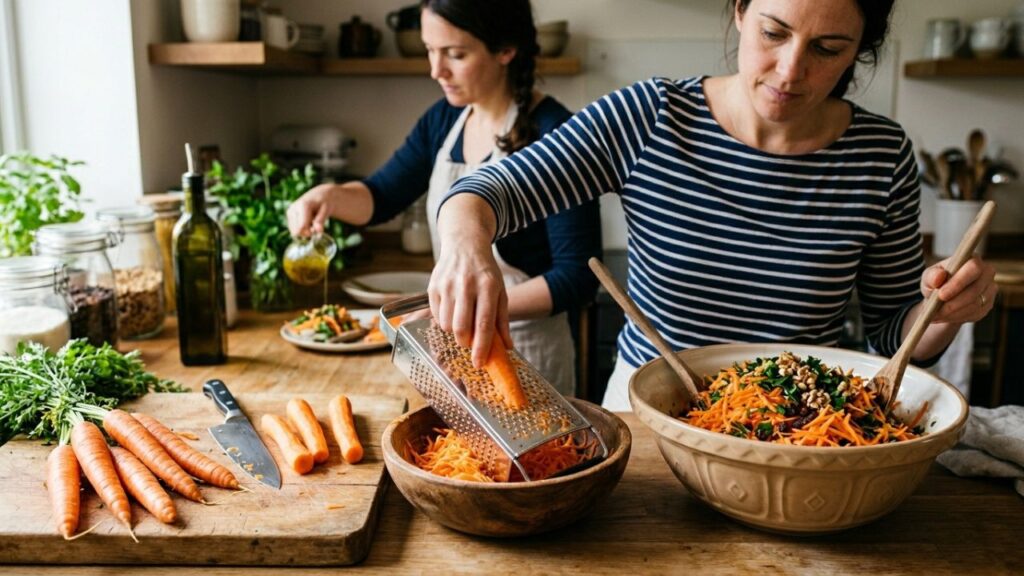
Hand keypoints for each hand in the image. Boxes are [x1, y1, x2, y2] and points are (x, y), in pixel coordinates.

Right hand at [286, 183, 335, 236]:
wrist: (320, 194)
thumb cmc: (325, 202)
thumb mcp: (327, 210)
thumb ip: (321, 220)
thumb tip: (318, 231)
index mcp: (303, 205)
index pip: (301, 227)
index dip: (310, 232)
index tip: (317, 230)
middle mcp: (293, 208)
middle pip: (296, 231)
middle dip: (307, 232)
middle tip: (315, 225)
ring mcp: (290, 211)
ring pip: (294, 231)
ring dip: (304, 230)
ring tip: (312, 221)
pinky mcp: (289, 214)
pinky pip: (294, 229)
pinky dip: (302, 227)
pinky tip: (307, 220)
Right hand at [428, 235, 509, 368]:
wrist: (465, 245)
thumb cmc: (485, 272)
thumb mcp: (500, 292)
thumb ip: (502, 321)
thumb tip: (507, 347)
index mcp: (488, 287)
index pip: (484, 324)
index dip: (481, 347)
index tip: (479, 363)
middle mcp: (466, 285)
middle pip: (461, 328)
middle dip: (465, 342)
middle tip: (470, 342)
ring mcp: (447, 285)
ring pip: (446, 325)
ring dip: (454, 332)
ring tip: (462, 322)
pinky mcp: (433, 286)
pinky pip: (436, 316)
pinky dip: (444, 320)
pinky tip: (452, 310)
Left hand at [921, 254, 997, 323]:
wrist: (942, 298)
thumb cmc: (936, 282)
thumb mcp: (928, 277)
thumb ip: (931, 276)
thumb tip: (939, 276)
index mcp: (973, 259)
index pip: (973, 268)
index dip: (958, 282)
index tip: (941, 295)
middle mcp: (987, 272)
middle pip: (975, 290)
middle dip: (953, 303)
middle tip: (935, 312)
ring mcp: (990, 289)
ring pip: (974, 305)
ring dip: (952, 313)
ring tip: (935, 316)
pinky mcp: (988, 305)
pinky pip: (974, 314)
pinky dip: (956, 318)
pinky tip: (943, 318)